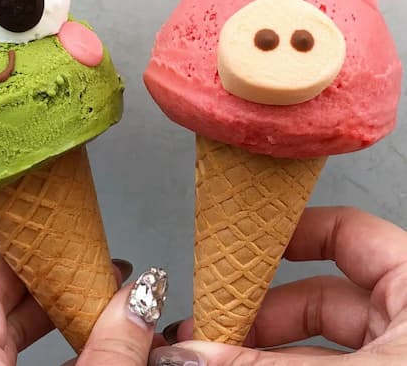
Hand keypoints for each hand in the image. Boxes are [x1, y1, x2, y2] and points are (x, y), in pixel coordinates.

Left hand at [0, 250, 165, 364]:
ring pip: (21, 348)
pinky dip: (76, 357)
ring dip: (71, 324)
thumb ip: (112, 352)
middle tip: (93, 271)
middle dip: (57, 287)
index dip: (14, 256)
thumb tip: (140, 301)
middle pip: (1, 317)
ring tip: (112, 310)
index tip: (52, 235)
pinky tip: (112, 352)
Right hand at [151, 206, 406, 364]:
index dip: (293, 233)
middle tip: (214, 327)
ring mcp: (394, 359)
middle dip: (260, 312)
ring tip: (218, 359)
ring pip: (316, 343)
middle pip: (317, 296)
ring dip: (265, 350)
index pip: (346, 234)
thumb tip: (199, 357)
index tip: (244, 246)